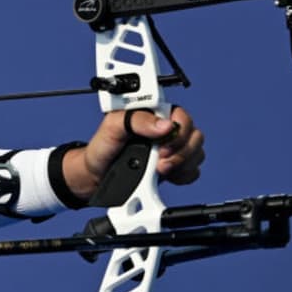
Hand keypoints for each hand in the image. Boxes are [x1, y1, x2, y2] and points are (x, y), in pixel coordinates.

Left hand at [63, 106, 204, 201]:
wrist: (95, 175)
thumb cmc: (102, 147)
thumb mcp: (112, 127)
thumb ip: (136, 120)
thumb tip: (165, 125)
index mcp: (154, 114)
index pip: (181, 116)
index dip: (178, 132)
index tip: (162, 146)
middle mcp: (166, 130)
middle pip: (194, 136)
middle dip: (181, 152)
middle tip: (160, 162)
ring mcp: (171, 149)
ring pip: (197, 153)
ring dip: (182, 164)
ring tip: (160, 171)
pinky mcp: (173, 168)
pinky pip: (193, 171)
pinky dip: (184, 176)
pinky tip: (167, 177)